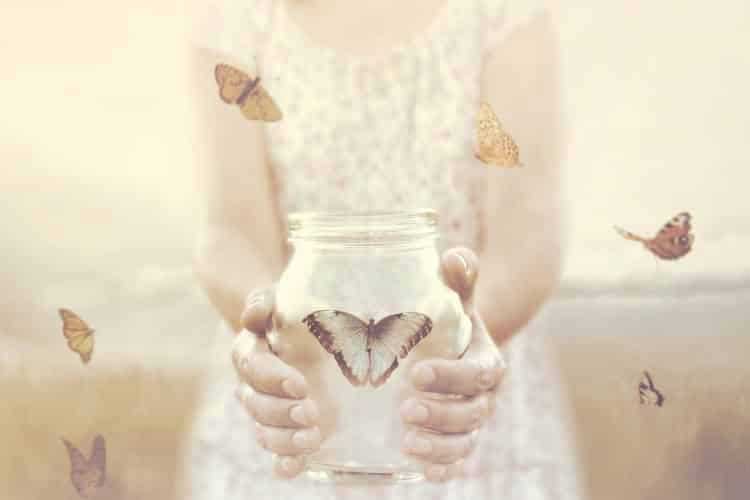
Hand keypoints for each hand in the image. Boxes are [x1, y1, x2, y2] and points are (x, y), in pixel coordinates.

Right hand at [231, 287, 322, 478]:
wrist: (299, 331)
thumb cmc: (288, 313)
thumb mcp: (277, 299)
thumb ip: (263, 302)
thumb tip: (255, 311)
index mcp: (250, 352)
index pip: (254, 367)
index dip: (273, 378)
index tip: (300, 384)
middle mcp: (252, 385)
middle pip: (257, 405)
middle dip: (283, 412)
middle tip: (311, 412)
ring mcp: (267, 410)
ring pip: (265, 431)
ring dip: (286, 439)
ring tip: (312, 437)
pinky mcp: (285, 429)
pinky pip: (276, 452)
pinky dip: (284, 463)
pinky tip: (295, 467)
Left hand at [399, 247, 505, 481]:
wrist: (458, 350)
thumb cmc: (452, 323)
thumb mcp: (457, 299)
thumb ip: (459, 277)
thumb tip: (454, 256)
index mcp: (487, 361)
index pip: (477, 374)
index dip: (451, 377)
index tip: (416, 373)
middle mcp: (485, 396)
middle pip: (472, 413)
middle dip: (441, 414)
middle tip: (405, 409)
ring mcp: (473, 421)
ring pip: (465, 441)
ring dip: (439, 446)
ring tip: (407, 442)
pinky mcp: (458, 439)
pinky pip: (457, 459)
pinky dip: (443, 467)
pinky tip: (421, 472)